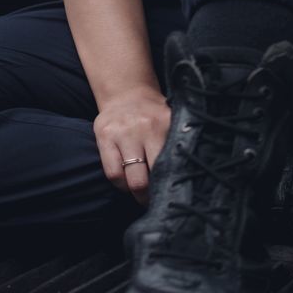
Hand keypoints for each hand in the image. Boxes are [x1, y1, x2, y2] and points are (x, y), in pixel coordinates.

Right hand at [93, 83, 171, 206]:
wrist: (127, 92)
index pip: (168, 165)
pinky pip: (112, 173)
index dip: (169, 186)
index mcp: (164, 124)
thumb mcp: (170, 123)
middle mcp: (143, 127)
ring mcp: (122, 132)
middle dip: (150, 196)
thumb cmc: (154, 115)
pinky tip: (127, 180)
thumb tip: (188, 177)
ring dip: (135, 192)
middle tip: (155, 200)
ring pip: (128, 179)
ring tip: (141, 192)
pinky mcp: (104, 135)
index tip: (171, 196)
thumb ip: (178, 145)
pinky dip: (121, 183)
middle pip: (146, 178)